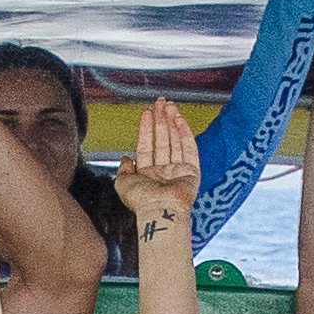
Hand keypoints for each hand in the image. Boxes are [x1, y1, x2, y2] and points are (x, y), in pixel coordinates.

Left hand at [114, 93, 199, 237]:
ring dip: (171, 122)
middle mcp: (163, 171)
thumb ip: (122, 169)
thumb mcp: (122, 183)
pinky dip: (184, 132)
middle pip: (162, 140)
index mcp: (147, 174)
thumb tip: (125, 158)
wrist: (159, 210)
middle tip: (160, 103)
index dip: (146, 128)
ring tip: (168, 106)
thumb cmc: (141, 201)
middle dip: (160, 120)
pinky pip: (189, 147)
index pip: (147, 145)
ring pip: (175, 140)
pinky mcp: (191, 171)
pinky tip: (179, 118)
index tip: (146, 112)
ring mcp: (178, 170)